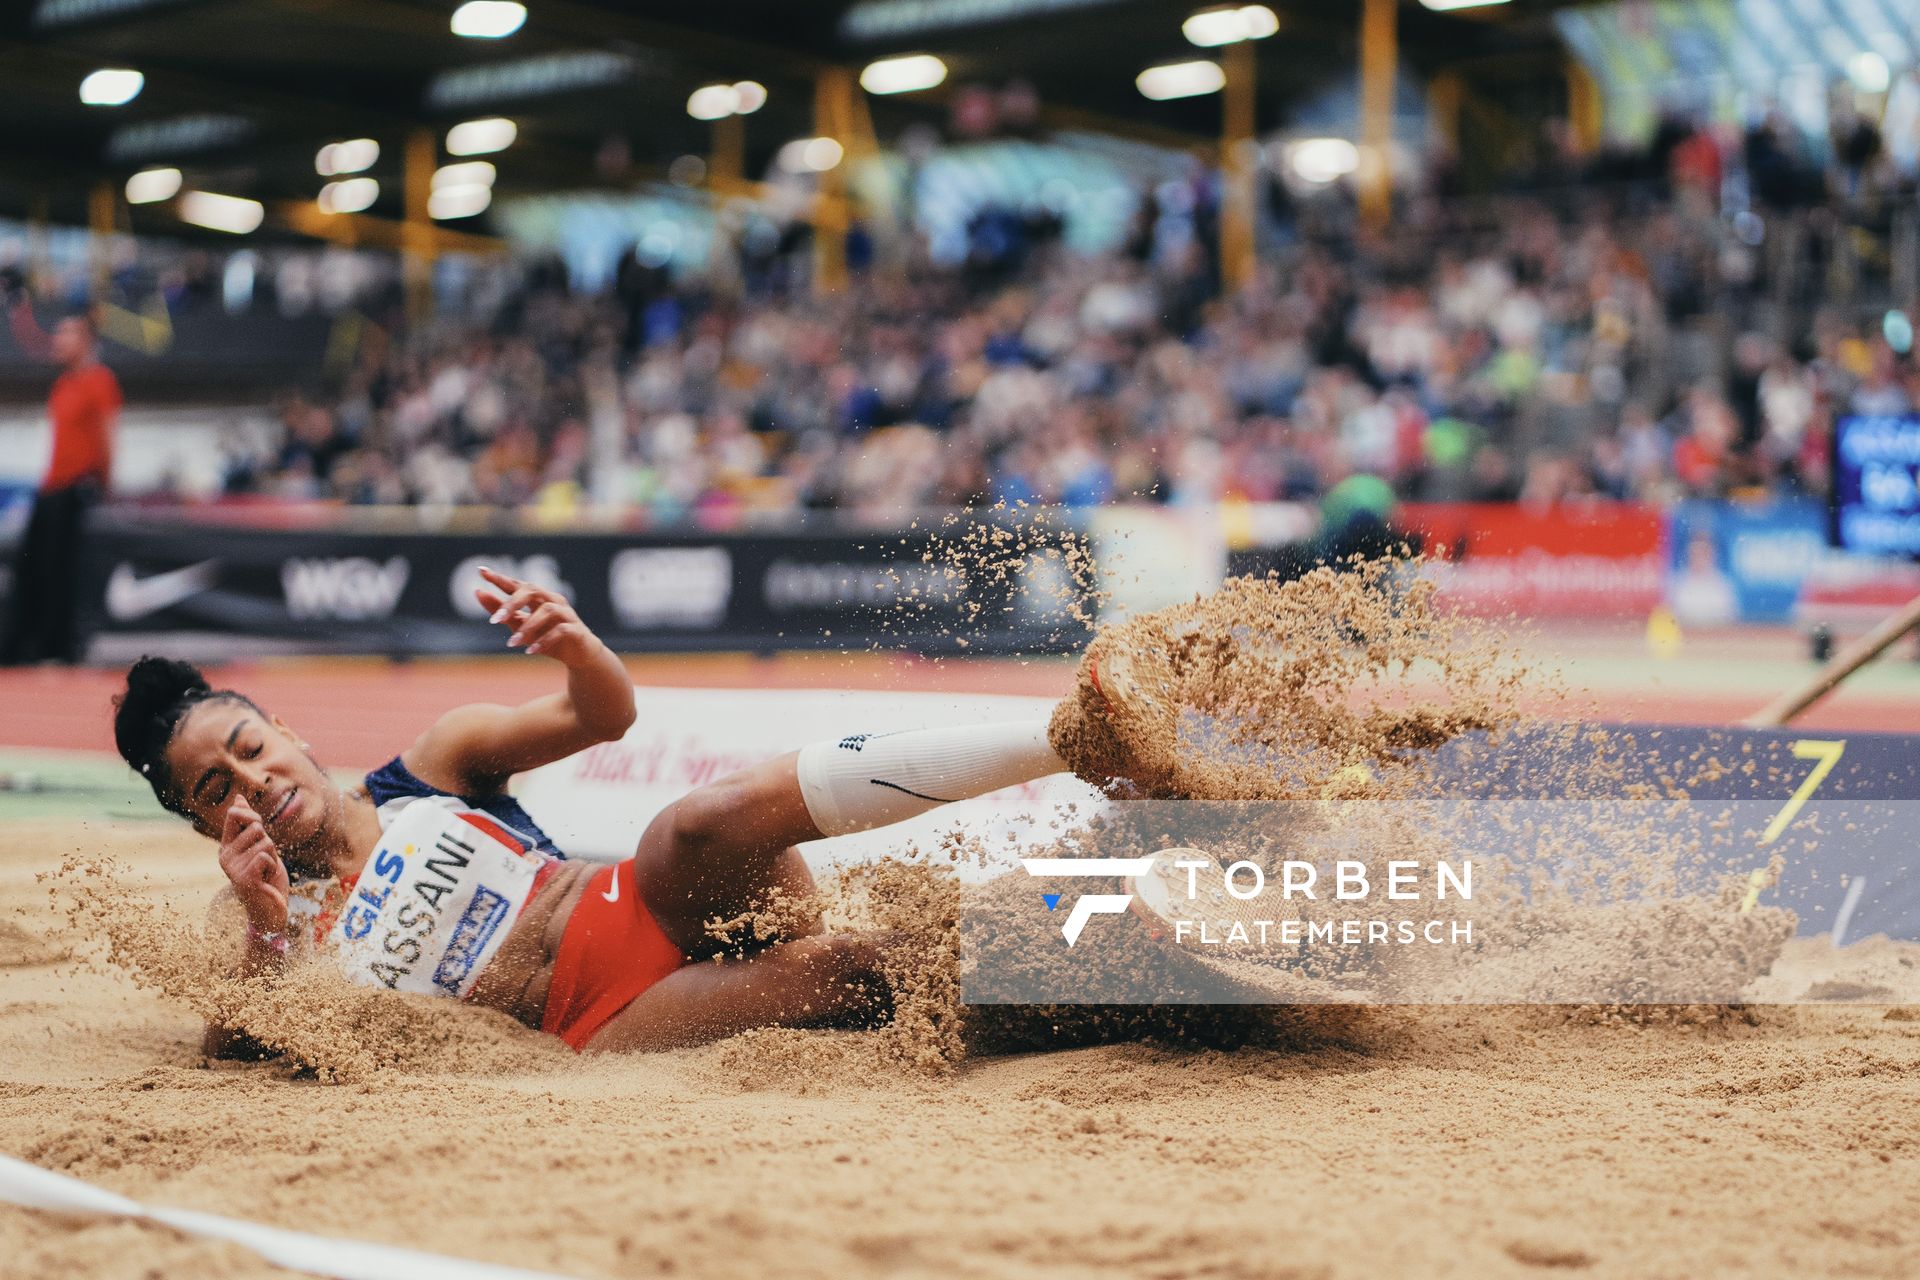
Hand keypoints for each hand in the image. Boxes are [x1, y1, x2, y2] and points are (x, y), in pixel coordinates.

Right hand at [219, 798, 289, 930]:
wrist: (269, 909)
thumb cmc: (266, 876)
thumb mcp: (258, 846)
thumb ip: (248, 825)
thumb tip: (238, 797)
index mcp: (226, 846)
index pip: (234, 815)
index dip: (251, 815)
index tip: (259, 827)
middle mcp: (224, 856)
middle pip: (256, 827)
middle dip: (269, 842)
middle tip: (265, 862)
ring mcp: (232, 868)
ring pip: (266, 842)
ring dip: (274, 857)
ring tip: (266, 872)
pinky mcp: (244, 879)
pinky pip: (266, 857)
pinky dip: (273, 867)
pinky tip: (266, 880)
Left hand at [475, 566, 600, 665]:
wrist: (578, 655)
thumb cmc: (547, 637)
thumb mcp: (519, 625)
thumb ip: (500, 610)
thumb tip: (477, 591)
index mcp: (538, 597)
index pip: (517, 584)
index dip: (500, 578)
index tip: (481, 572)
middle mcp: (553, 600)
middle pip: (533, 590)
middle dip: (512, 603)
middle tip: (495, 620)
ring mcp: (566, 613)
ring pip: (547, 611)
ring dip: (527, 627)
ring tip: (512, 643)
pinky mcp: (576, 629)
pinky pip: (560, 630)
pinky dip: (544, 640)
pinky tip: (531, 650)